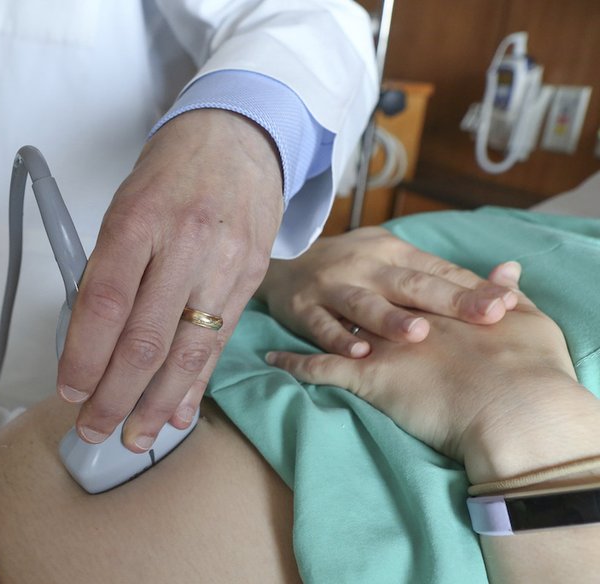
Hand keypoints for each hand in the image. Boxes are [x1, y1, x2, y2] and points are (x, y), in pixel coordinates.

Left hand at [57, 109, 283, 451]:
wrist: (240, 135)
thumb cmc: (169, 173)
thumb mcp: (124, 207)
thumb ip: (108, 270)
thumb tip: (89, 342)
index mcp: (139, 220)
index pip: (104, 304)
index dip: (84, 356)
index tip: (69, 390)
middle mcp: (184, 244)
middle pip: (144, 340)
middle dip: (114, 396)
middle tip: (93, 429)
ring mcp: (225, 264)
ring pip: (187, 352)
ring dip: (156, 405)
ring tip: (134, 438)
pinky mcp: (251, 279)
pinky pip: (219, 344)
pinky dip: (196, 385)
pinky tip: (178, 414)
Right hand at [256, 227, 517, 357]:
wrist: (283, 264)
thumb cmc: (352, 267)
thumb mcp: (392, 259)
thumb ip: (442, 274)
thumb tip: (510, 279)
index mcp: (392, 252)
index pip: (437, 270)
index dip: (471, 287)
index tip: (505, 305)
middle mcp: (364, 266)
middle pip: (409, 284)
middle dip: (448, 301)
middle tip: (484, 317)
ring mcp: (332, 286)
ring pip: (364, 304)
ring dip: (390, 320)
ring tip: (419, 335)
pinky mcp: (303, 308)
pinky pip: (322, 326)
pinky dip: (339, 340)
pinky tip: (360, 353)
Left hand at [266, 262, 599, 482]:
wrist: (509, 404)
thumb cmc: (521, 365)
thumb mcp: (519, 323)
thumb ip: (502, 294)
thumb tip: (508, 274)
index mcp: (433, 300)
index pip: (410, 280)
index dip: (386, 276)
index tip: (377, 267)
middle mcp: (401, 314)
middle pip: (370, 295)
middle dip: (348, 287)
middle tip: (331, 279)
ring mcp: (379, 343)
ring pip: (338, 325)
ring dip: (316, 318)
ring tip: (295, 309)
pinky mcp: (364, 375)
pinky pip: (319, 369)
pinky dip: (294, 365)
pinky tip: (272, 360)